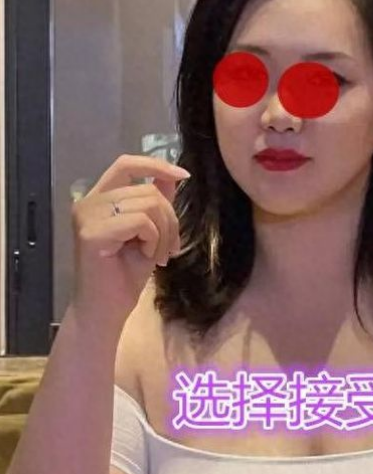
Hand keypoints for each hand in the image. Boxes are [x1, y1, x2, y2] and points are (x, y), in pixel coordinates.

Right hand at [69, 153, 190, 326]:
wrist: (107, 309)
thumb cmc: (125, 275)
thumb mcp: (150, 233)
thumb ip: (157, 204)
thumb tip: (172, 176)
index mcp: (100, 198)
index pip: (126, 164)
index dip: (156, 165)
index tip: (183, 175)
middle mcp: (89, 202)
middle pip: (147, 189)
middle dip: (170, 218)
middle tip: (171, 247)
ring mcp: (87, 216)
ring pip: (148, 204)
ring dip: (164, 232)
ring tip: (158, 255)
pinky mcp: (91, 233)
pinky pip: (141, 221)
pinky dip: (154, 240)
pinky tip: (147, 257)